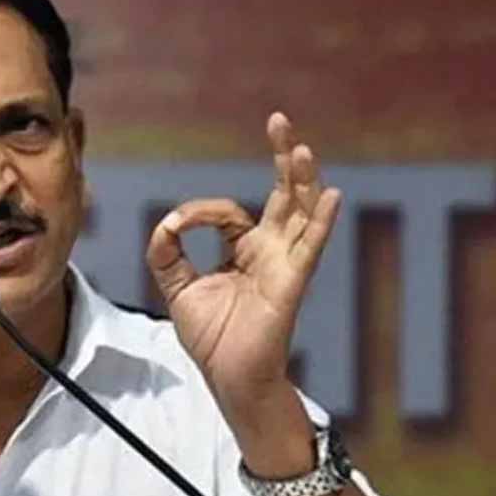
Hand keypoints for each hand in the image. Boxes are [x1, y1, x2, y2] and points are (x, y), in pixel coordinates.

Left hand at [146, 112, 341, 405]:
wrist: (227, 375)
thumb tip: (165, 224)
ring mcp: (284, 264)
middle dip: (282, 158)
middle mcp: (270, 250)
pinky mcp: (291, 283)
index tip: (174, 225)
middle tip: (280, 120)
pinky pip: (309, 247)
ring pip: (299, 213)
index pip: (228, 211)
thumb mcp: (178, 287)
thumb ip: (167, 254)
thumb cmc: (211, 336)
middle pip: (283, 195)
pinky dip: (321, 221)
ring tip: (301, 148)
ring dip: (302, 179)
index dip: (198, 211)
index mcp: (244, 249)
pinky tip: (330, 195)